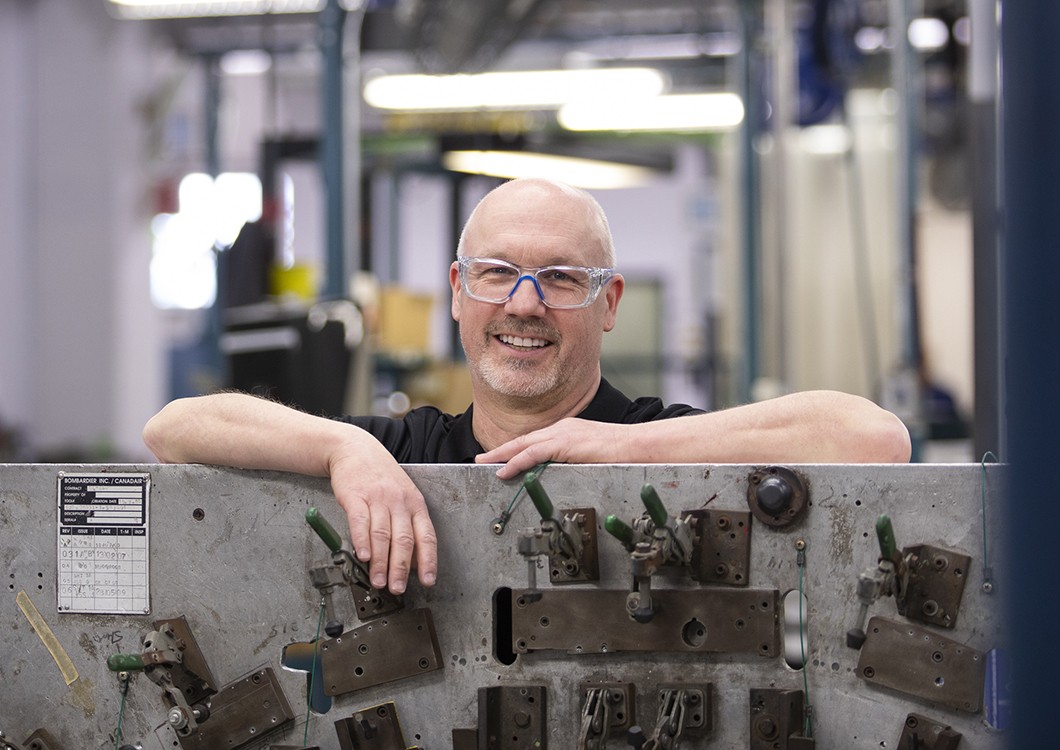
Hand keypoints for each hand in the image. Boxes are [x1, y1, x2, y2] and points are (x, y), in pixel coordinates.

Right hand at [329, 446, 437, 594]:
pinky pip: (360, 521)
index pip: (426, 536)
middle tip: (397, 588)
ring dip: (380, 562)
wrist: (356, 450)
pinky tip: (362, 555)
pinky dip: (362, 541)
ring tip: (378, 580)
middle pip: (404, 539)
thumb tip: (412, 560)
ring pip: (382, 535)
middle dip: (401, 568)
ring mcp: (378, 498)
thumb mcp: (403, 496)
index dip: (428, 560)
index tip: (427, 580)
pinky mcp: (355, 496)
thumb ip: (408, 525)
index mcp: (415, 503)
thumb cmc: (381, 477)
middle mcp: (399, 501)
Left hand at [475, 418, 624, 478]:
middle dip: (500, 450)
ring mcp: (562, 434)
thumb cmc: (619, 453)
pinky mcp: (565, 443)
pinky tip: (505, 469)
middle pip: (523, 439)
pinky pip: (534, 453)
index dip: (514, 449)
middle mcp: (561, 428)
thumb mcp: (590, 455)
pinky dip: (516, 461)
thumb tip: (560, 473)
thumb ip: (573, 460)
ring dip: (501, 455)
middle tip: (482, 458)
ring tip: (484, 463)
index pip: (534, 440)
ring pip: (523, 444)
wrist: (636, 445)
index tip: (500, 456)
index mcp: (567, 431)